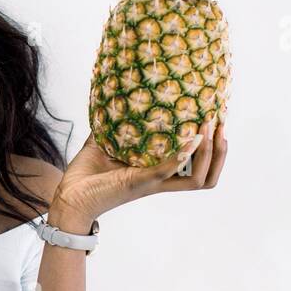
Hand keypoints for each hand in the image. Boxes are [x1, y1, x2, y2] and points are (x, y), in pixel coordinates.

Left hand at [50, 115, 227, 227]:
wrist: (68, 196)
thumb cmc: (86, 175)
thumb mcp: (106, 143)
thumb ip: (116, 123)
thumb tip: (116, 94)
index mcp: (157, 174)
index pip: (197, 168)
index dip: (214, 150)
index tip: (218, 122)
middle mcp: (160, 181)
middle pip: (207, 177)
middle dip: (221, 152)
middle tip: (222, 124)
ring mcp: (151, 184)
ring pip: (197, 178)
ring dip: (209, 153)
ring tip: (211, 128)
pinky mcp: (138, 182)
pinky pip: (168, 170)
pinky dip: (183, 155)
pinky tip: (192, 138)